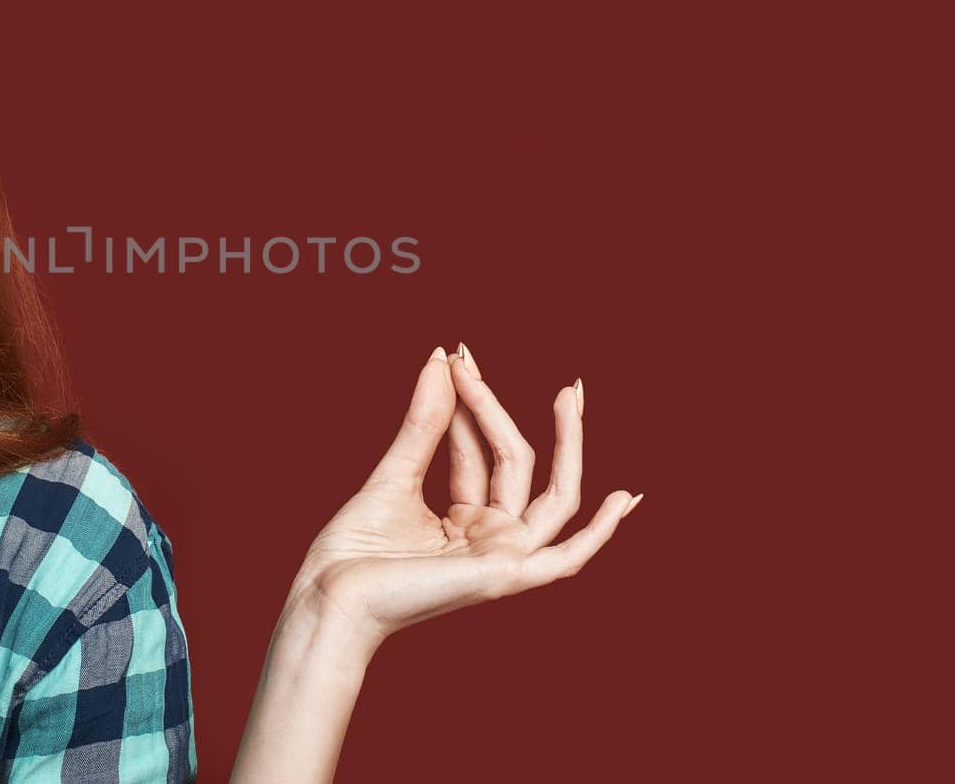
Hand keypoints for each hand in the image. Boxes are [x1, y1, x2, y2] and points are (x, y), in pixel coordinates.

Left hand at [283, 344, 640, 655]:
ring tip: (570, 394)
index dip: (471, 403)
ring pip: (549, 494)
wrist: (331, 598)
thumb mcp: (394, 474)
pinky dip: (600, 533)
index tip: (455, 357)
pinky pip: (566, 557)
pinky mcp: (503, 576)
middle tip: (474, 356)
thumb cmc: (351, 553)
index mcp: (464, 524)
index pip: (480, 452)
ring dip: (567, 443)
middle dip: (499, 408)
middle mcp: (489, 540)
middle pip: (515, 463)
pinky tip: (623, 498)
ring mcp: (501, 560)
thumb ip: (426, 423)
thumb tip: (441, 360)